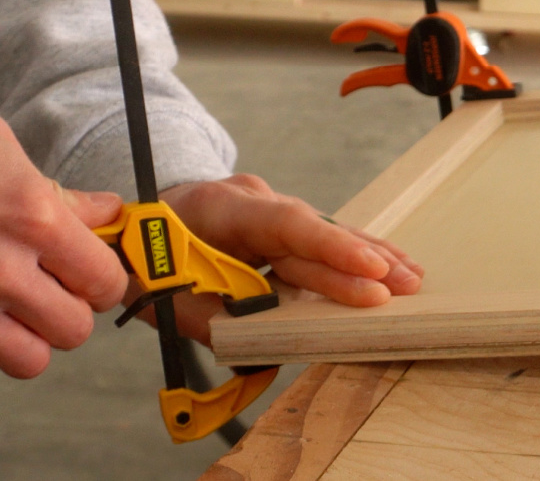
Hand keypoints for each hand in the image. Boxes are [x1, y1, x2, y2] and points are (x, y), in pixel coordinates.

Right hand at [0, 103, 126, 377]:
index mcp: (32, 219)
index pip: (106, 280)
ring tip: (13, 306)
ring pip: (28, 359)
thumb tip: (105, 212)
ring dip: (27, 336)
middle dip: (71, 310)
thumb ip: (58, 191)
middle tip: (55, 289)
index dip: (106, 279)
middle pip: (75, 330)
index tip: (95, 270)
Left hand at [154, 174, 423, 343]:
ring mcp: (269, 206)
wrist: (128, 226)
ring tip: (411, 276)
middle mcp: (254, 199)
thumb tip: (269, 341)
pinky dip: (354, 253)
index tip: (371, 271)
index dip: (331, 248)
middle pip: (316, 229)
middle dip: (363, 260)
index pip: (287, 224)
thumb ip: (217, 318)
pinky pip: (321, 237)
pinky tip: (389, 264)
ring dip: (369, 255)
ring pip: (325, 231)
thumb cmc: (146, 262)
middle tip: (405, 284)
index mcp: (222, 208)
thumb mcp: (167, 296)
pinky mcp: (278, 222)